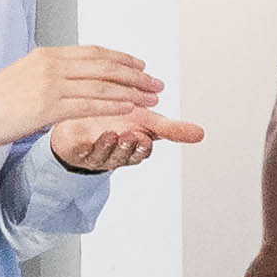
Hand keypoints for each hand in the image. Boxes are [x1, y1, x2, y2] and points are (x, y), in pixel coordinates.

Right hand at [0, 40, 161, 152]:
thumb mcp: (24, 75)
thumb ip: (48, 72)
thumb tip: (67, 74)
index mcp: (47, 55)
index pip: (93, 53)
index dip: (121, 59)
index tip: (140, 65)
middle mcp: (52, 65)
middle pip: (104, 67)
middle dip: (135, 75)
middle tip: (156, 82)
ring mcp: (50, 85)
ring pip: (102, 86)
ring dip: (132, 92)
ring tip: (151, 98)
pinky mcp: (48, 107)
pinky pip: (89, 105)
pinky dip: (114, 105)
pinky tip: (130, 108)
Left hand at [47, 110, 189, 173]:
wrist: (85, 121)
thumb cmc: (119, 121)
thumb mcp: (149, 122)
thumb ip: (173, 129)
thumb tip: (201, 134)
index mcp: (134, 147)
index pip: (142, 151)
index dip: (142, 146)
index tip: (145, 137)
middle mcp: (116, 152)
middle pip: (123, 155)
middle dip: (127, 147)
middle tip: (131, 135)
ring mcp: (96, 153)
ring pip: (103, 154)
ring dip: (108, 146)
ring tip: (111, 133)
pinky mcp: (75, 150)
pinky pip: (80, 151)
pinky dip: (84, 145)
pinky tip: (88, 137)